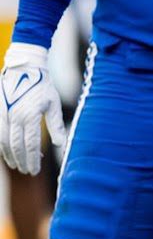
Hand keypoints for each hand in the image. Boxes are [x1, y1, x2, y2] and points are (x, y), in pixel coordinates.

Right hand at [1, 44, 66, 175]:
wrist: (24, 67)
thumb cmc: (42, 85)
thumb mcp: (53, 103)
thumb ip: (56, 125)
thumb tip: (61, 145)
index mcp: (30, 116)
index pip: (31, 145)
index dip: (33, 160)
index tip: (35, 171)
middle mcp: (14, 117)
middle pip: (16, 146)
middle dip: (22, 161)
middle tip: (27, 171)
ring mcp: (2, 114)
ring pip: (3, 142)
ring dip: (9, 156)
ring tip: (17, 165)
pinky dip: (1, 145)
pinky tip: (6, 152)